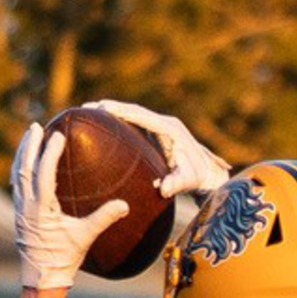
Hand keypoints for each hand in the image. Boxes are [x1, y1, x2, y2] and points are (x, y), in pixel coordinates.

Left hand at [8, 120, 127, 291]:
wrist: (41, 277)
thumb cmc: (64, 257)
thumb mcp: (85, 237)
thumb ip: (103, 218)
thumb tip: (124, 205)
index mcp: (42, 208)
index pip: (43, 173)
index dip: (49, 152)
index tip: (57, 135)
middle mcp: (26, 205)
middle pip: (24, 168)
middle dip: (29, 145)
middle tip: (36, 126)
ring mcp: (19, 208)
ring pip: (17, 174)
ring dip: (22, 153)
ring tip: (29, 136)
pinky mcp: (18, 213)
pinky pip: (16, 184)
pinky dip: (20, 168)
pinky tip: (25, 162)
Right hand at [91, 99, 232, 200]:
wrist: (209, 174)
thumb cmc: (199, 178)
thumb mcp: (189, 181)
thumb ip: (177, 183)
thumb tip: (164, 189)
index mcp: (170, 129)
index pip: (141, 115)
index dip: (120, 110)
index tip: (100, 107)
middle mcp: (165, 123)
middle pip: (134, 110)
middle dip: (111, 107)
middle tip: (86, 107)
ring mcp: (162, 126)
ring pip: (134, 114)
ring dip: (113, 112)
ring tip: (89, 112)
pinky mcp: (158, 132)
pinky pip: (136, 123)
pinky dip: (120, 121)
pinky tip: (103, 125)